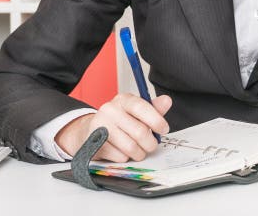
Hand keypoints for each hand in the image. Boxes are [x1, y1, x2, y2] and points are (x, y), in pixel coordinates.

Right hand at [55, 93, 171, 161]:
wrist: (90, 131)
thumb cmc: (119, 121)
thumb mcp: (136, 111)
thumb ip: (153, 108)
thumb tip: (167, 101)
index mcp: (123, 100)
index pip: (142, 107)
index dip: (156, 120)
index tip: (164, 129)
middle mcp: (110, 110)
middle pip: (139, 132)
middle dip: (150, 143)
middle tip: (151, 145)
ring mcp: (100, 127)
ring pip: (131, 147)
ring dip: (139, 153)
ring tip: (139, 150)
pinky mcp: (94, 144)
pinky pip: (120, 157)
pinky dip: (126, 158)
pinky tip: (122, 152)